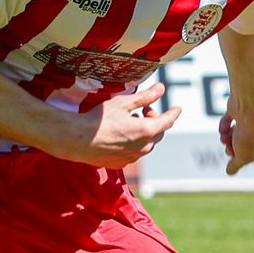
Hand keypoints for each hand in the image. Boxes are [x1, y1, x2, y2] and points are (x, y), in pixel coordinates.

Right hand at [58, 82, 181, 167]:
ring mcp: (132, 158)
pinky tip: (119, 134)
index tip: (177, 108)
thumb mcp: (123, 103)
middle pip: (158, 134)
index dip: (173, 113)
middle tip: (143, 110)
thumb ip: (145, 97)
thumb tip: (161, 89)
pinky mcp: (121, 163)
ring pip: (146, 144)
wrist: (77, 140)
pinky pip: (134, 152)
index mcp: (146, 131)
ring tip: (130, 121)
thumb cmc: (99, 119)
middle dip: (154, 121)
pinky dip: (133, 143)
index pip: (167, 121)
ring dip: (144, 133)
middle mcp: (143, 148)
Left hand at [220, 107, 253, 174]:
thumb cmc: (250, 133)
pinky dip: (225, 124)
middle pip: (246, 141)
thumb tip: (230, 172)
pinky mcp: (242, 107)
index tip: (236, 158)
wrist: (248, 109)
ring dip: (228, 136)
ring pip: (238, 130)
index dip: (244, 157)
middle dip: (234, 146)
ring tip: (224, 138)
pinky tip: (223, 129)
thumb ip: (236, 165)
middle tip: (228, 148)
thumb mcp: (243, 156)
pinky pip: (231, 118)